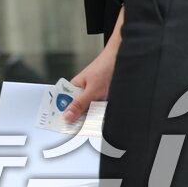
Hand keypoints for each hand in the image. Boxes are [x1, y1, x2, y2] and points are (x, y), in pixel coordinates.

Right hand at [64, 8, 122, 123]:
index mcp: (74, 87)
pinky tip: (106, 111)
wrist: (122, 59)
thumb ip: (80, 104)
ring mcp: (93, 94)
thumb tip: (66, 116)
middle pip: (78, 110)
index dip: (65, 115)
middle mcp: (82, 90)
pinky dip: (103, 111)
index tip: (67, 126)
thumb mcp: (92, 90)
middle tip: (86, 122)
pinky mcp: (103, 97)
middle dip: (83, 117)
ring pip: (91, 111)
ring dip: (95, 114)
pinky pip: (100, 109)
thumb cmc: (105, 68)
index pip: (64, 104)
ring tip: (100, 112)